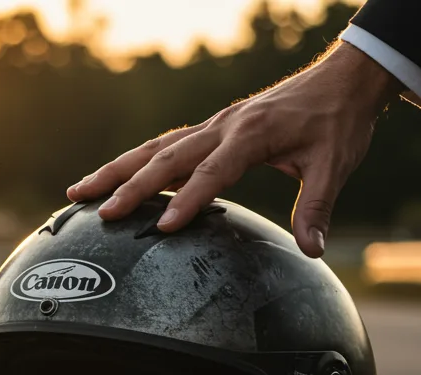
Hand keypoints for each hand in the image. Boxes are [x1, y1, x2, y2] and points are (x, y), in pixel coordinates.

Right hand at [66, 41, 403, 257]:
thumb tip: (311, 249)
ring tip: (79, 193)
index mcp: (252, 134)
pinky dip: (134, 163)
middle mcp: (223, 126)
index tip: (163, 229)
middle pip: (165, 158)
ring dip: (115, 171)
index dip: (187, 201)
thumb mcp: (334, 164)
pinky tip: (114, 180)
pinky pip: (164, 146)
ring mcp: (213, 126)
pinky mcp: (211, 130)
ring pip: (154, 149)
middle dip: (128, 186)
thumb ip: (317, 206)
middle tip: (100, 213)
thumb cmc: (337, 121)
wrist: (342, 80)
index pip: (212, 173)